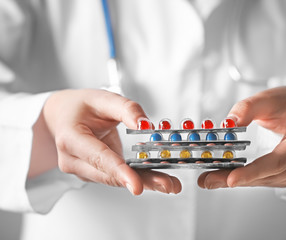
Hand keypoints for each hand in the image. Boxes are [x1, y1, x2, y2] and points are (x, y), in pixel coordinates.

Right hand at [38, 89, 180, 194]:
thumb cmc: (80, 107)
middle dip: (140, 180)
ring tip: (168, 184)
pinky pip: (116, 177)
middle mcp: (73, 159)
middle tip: (167, 184)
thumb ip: (126, 109)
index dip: (119, 171)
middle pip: (109, 174)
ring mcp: (81, 169)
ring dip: (143, 182)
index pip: (98, 157)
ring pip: (115, 179)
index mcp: (70, 138)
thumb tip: (146, 124)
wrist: (63, 116)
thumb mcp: (103, 99)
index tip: (135, 185)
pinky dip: (136, 178)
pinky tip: (156, 180)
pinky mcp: (93, 173)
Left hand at [198, 87, 285, 188]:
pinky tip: (226, 176)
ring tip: (211, 178)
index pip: (278, 161)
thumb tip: (228, 123)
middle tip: (208, 179)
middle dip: (237, 179)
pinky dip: (246, 178)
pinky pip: (266, 180)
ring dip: (238, 181)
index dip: (253, 172)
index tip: (230, 179)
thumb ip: (246, 108)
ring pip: (266, 181)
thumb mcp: (267, 97)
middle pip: (269, 175)